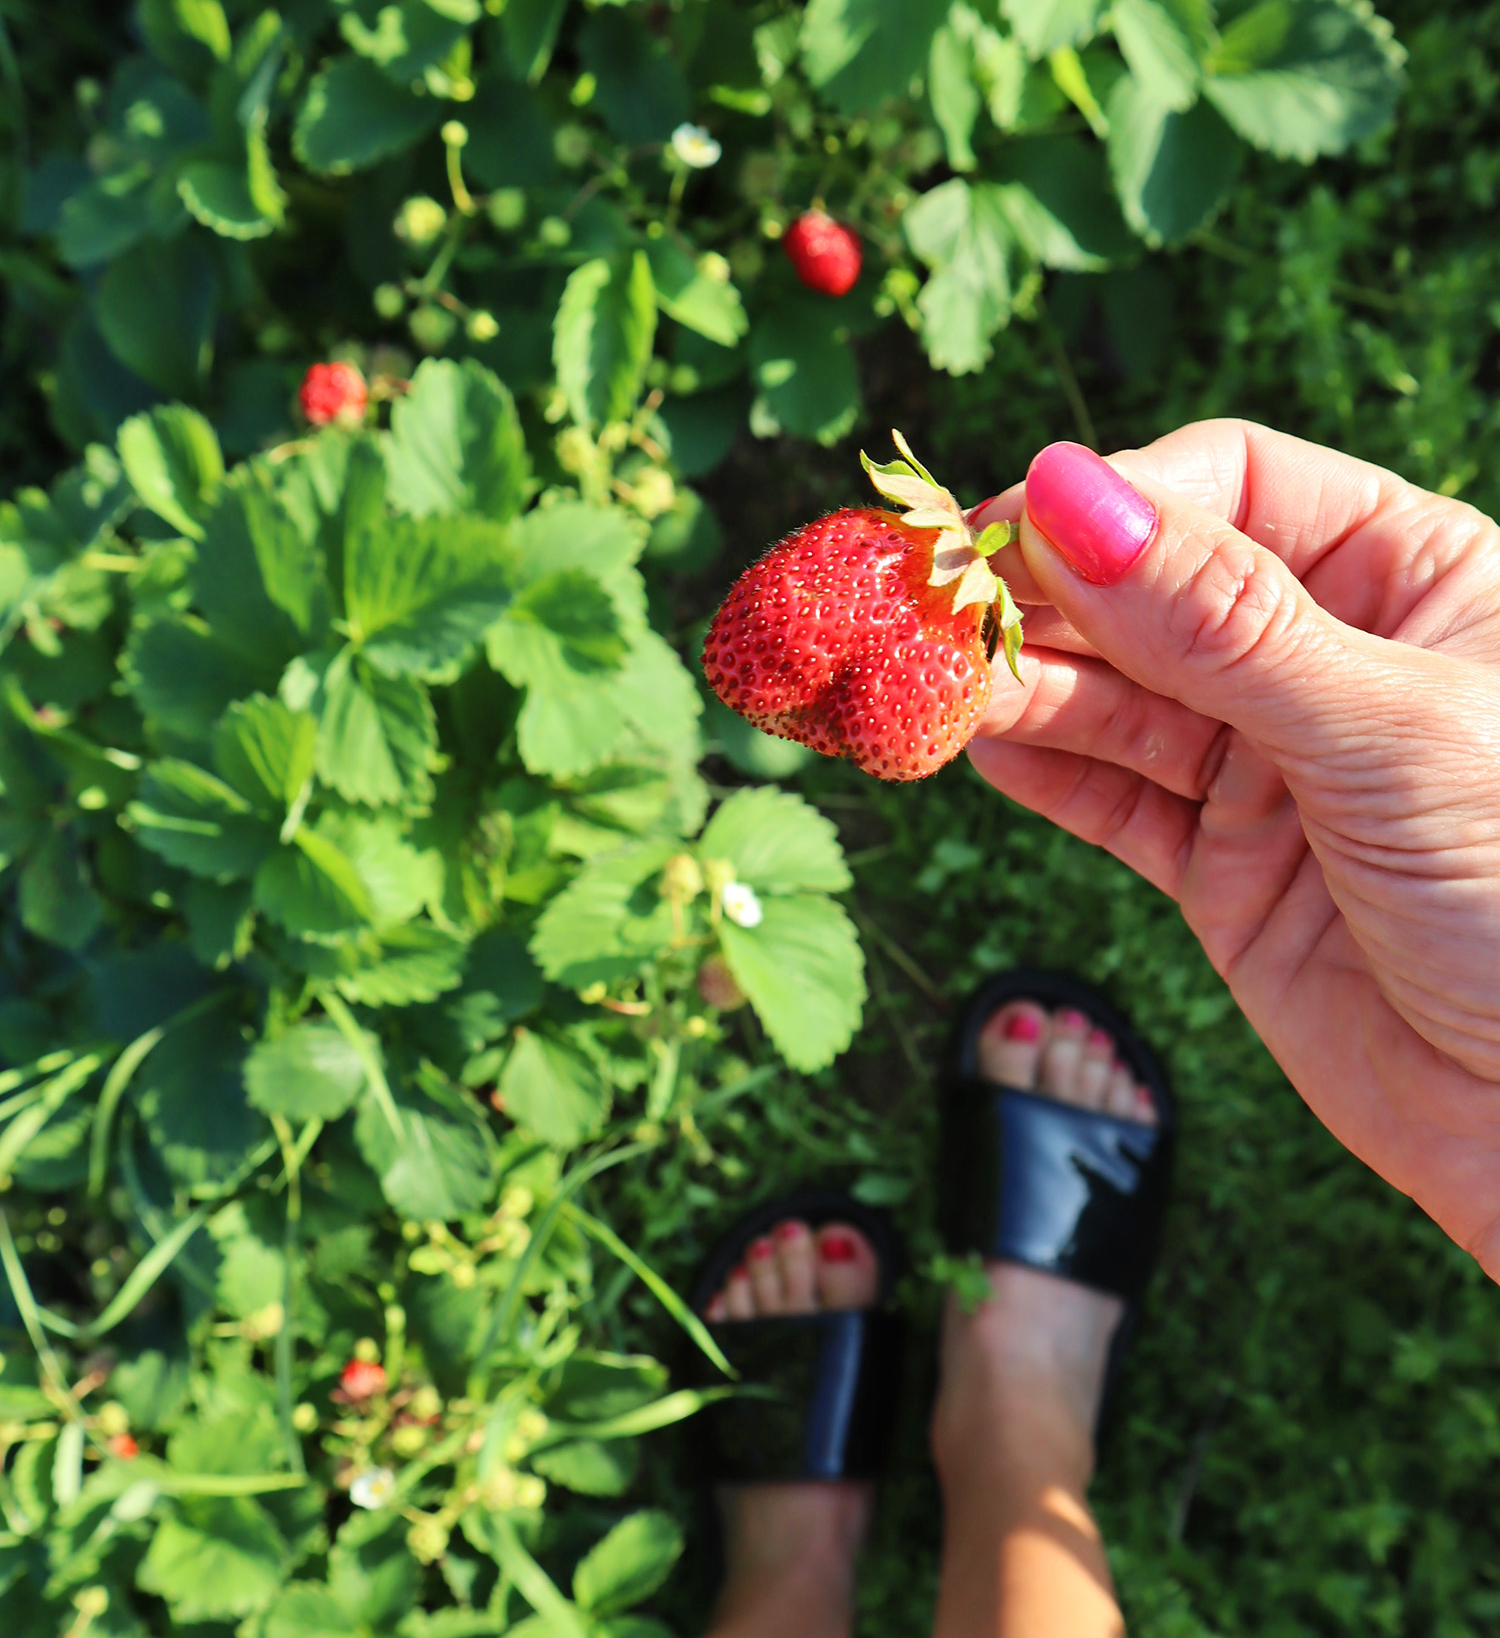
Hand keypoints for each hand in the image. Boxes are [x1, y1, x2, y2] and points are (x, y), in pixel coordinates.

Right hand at [967, 421, 1499, 1278]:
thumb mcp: (1390, 734)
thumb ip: (1222, 622)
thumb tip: (1065, 491)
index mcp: (1413, 575)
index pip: (1234, 485)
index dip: (1117, 503)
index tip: (1005, 531)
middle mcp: (1330, 657)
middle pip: (1151, 590)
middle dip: (1044, 599)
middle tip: (935, 615)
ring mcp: (1270, 766)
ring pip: (1116, 698)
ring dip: (1023, 686)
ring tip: (936, 685)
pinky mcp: (1222, 867)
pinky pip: (1112, 801)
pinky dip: (1042, 773)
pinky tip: (979, 746)